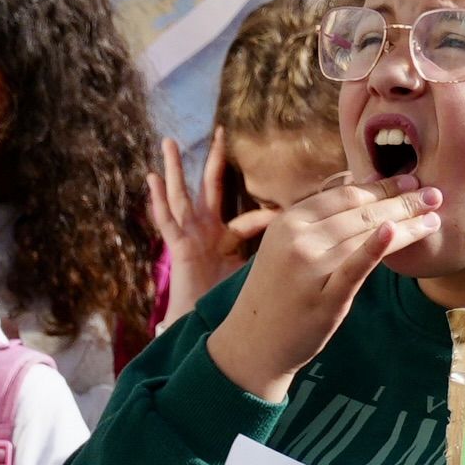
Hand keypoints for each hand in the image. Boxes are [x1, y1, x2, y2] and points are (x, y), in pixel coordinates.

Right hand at [155, 133, 271, 318]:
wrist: (207, 333)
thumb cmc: (232, 308)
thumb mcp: (256, 279)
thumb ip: (274, 261)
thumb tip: (311, 256)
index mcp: (228, 239)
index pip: (251, 217)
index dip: (269, 212)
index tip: (288, 209)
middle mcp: (207, 232)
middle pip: (211, 188)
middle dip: (215, 160)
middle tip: (220, 131)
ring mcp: (189, 238)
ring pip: (181, 196)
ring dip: (175, 169)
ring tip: (169, 142)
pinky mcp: (176, 248)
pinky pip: (166, 221)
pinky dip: (157, 200)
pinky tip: (153, 178)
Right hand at [207, 172, 438, 401]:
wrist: (254, 342)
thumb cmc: (277, 292)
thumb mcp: (284, 245)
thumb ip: (316, 216)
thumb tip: (353, 183)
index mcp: (289, 221)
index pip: (345, 195)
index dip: (381, 185)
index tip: (410, 180)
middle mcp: (297, 239)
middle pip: (359, 212)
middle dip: (401, 199)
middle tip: (435, 193)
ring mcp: (309, 269)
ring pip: (365, 236)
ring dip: (405, 222)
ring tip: (434, 215)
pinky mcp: (323, 299)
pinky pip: (354, 269)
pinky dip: (374, 248)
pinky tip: (396, 232)